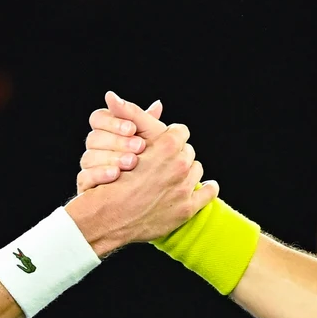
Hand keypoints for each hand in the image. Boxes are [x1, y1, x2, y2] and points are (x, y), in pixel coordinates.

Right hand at [66, 92, 216, 255]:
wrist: (107, 217)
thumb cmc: (111, 180)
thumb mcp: (121, 143)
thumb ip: (135, 117)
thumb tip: (140, 100)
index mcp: (168, 146)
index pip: (180, 131)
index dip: (169, 137)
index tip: (162, 144)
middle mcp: (180, 165)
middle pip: (188, 151)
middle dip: (177, 155)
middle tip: (164, 163)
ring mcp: (184, 188)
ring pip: (196, 170)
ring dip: (187, 172)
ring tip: (173, 177)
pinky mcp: (186, 209)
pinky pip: (209, 193)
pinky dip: (209, 189)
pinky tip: (207, 186)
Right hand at [76, 93, 164, 192]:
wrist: (146, 202)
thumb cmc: (152, 166)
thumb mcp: (154, 142)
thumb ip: (151, 125)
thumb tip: (158, 103)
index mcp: (108, 132)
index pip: (98, 118)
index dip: (113, 122)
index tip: (132, 129)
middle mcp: (96, 148)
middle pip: (93, 137)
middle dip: (118, 141)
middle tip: (139, 147)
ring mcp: (89, 167)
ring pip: (88, 156)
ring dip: (112, 157)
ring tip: (132, 162)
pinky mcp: (86, 186)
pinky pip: (85, 177)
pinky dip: (101, 173)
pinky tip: (117, 174)